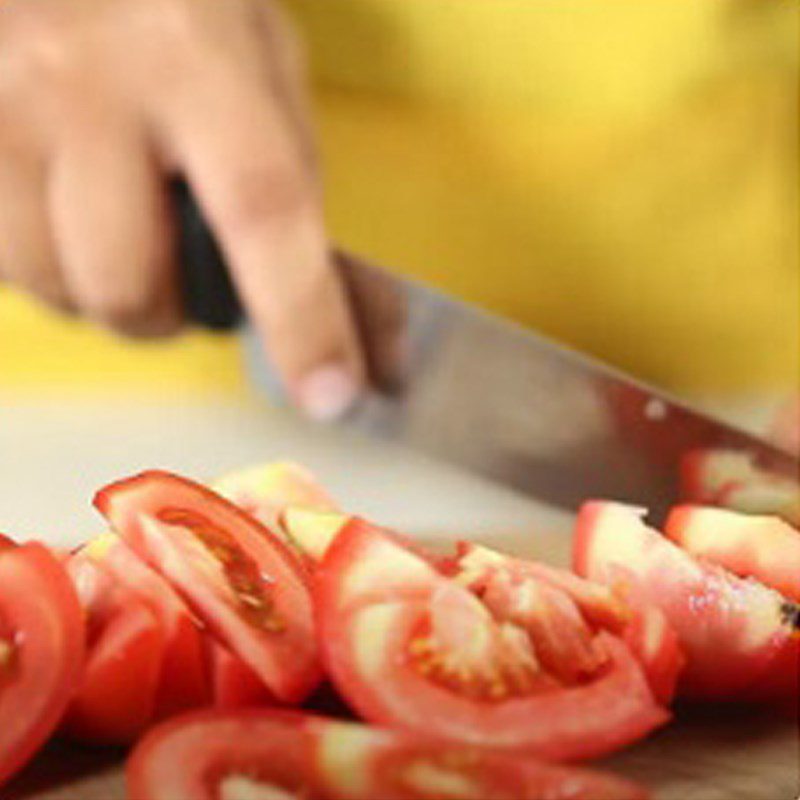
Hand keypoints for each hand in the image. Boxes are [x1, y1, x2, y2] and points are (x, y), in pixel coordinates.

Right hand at [0, 0, 391, 417]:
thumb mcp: (257, 56)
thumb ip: (295, 175)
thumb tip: (355, 308)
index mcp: (193, 57)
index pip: (262, 211)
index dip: (302, 319)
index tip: (332, 393)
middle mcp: (84, 87)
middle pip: (132, 286)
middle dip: (171, 313)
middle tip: (183, 264)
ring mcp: (0, 116)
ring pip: (59, 291)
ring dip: (107, 292)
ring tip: (121, 230)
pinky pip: (7, 269)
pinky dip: (51, 270)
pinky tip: (67, 217)